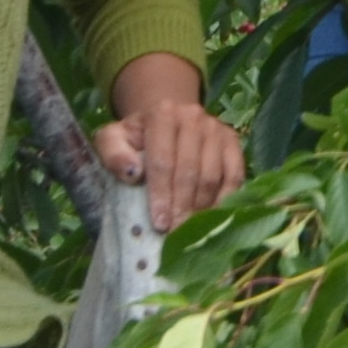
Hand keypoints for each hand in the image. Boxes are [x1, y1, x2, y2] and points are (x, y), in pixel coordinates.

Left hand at [101, 54, 245, 227]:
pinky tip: (213, 217)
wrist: (165, 122)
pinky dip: (225, 199)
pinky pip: (235, 175)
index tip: (159, 223)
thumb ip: (113, 154)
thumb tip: (132, 173)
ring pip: (212, 176)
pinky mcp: (232, 141)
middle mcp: (193, 116)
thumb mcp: (113, 140)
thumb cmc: (136, 139)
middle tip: (175, 233)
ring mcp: (216, 128)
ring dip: (201, 207)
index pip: (162, 161)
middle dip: (181, 206)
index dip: (161, 194)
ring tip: (190, 229)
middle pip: (189, 171)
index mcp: (162, 114)